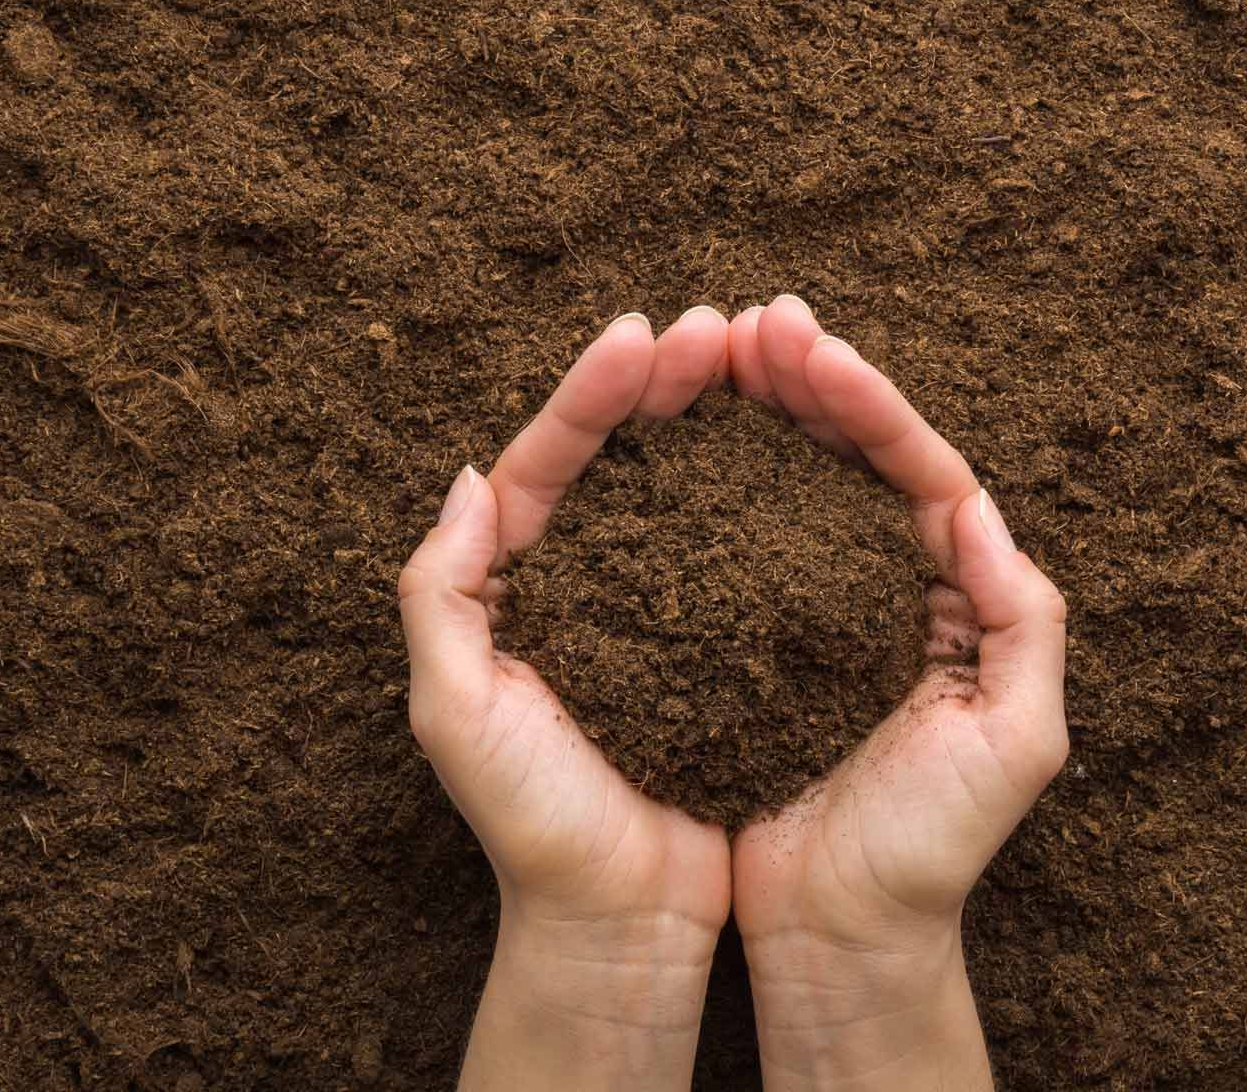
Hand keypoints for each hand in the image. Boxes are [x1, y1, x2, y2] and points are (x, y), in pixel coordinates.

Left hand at [399, 308, 734, 1090]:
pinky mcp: (720, 642)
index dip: (594, 393)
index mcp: (514, 587)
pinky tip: (807, 449)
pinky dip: (771, 491)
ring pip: (691, 485)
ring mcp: (658, 607)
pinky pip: (745, 547)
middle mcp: (585, 582)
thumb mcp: (455, 713)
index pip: (549, 462)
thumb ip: (439, 596)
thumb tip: (469, 479)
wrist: (618, 921)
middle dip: (668, 383)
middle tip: (722, 327)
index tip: (642, 335)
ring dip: (725, 418)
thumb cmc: (534, 828)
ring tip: (770, 359)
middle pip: (624, 456)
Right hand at [727, 296, 1070, 1090]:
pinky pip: (732, 539)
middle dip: (805, 380)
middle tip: (752, 323)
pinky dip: (710, 482)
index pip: (918, 469)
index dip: (866, 402)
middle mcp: (890, 586)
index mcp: (959, 596)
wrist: (842, 936)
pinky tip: (676, 439)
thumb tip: (979, 505)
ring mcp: (816, 607)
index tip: (808, 347)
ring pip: (789, 480)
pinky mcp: (750, 638)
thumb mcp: (1018, 743)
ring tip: (712, 351)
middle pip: (851, 456)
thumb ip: (1025, 619)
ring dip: (757, 411)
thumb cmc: (930, 851)